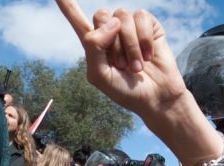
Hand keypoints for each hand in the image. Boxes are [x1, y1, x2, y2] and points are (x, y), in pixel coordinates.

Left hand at [56, 1, 187, 119]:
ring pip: (122, 17)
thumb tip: (112, 22)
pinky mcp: (149, 25)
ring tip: (136, 66)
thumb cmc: (125, 91)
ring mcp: (130, 26)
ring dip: (129, 46)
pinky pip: (141, 17)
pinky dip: (144, 40)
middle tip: (121, 65)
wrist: (155, 98)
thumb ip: (94, 48)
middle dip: (111, 43)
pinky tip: (148, 56)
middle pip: (100, 15)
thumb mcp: (100, 75)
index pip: (77, 20)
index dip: (68, 5)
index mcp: (94, 44)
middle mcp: (111, 31)